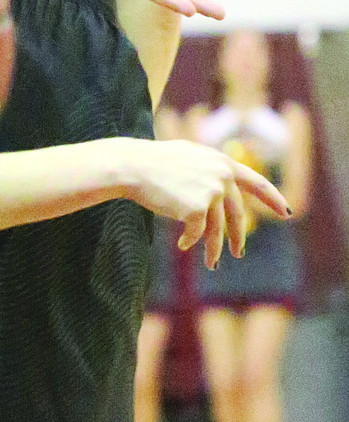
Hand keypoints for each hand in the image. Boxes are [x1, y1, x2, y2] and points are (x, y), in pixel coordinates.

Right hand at [125, 139, 289, 267]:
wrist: (134, 167)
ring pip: (216, 229)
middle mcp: (222, 176)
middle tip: (238, 253)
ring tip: (212, 263)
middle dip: (236, 237)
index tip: (287, 213)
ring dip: (214, 249)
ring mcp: (211, 191)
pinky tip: (183, 245)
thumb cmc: (155, 162)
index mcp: (223, 163)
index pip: (256, 183)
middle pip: (236, 214)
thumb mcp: (190, 158)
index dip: (273, 198)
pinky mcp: (196, 208)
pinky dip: (190, 241)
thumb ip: (209, 169)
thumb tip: (219, 187)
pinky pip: (196, 233)